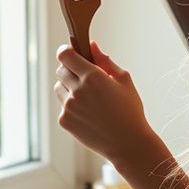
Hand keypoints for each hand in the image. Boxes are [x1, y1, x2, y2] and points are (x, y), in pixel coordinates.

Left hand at [54, 41, 156, 162]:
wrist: (127, 142)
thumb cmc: (129, 110)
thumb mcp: (124, 79)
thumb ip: (105, 60)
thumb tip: (92, 46)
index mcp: (92, 77)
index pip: (65, 55)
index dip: (67, 51)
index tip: (72, 52)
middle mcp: (77, 90)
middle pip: (61, 70)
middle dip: (71, 70)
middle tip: (86, 78)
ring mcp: (69, 107)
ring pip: (59, 88)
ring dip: (69, 87)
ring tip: (88, 98)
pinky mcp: (65, 121)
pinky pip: (62, 105)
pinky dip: (71, 105)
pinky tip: (88, 112)